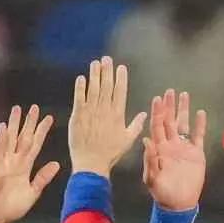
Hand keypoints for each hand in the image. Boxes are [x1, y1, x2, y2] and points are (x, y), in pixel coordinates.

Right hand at [0, 105, 62, 222]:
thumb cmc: (13, 207)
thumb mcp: (33, 192)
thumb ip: (42, 178)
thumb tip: (56, 164)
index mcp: (25, 167)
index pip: (35, 145)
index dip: (42, 132)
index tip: (49, 118)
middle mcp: (15, 162)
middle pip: (23, 138)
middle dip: (28, 122)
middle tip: (35, 107)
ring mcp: (5, 164)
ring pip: (10, 140)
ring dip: (13, 125)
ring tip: (16, 110)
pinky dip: (0, 140)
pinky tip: (2, 128)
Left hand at [67, 56, 146, 177]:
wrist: (91, 163)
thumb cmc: (110, 154)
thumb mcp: (128, 140)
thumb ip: (136, 125)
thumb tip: (145, 114)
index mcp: (118, 114)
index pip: (120, 91)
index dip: (121, 77)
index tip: (121, 67)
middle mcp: (105, 110)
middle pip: (107, 86)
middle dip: (107, 71)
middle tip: (106, 59)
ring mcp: (90, 112)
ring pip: (93, 89)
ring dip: (94, 75)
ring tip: (95, 63)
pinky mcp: (77, 116)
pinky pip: (79, 98)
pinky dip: (80, 87)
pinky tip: (81, 78)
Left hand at [142, 89, 207, 210]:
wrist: (179, 203)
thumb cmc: (162, 193)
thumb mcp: (152, 178)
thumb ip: (150, 160)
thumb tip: (146, 140)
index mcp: (158, 149)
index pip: (156, 127)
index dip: (157, 112)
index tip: (157, 98)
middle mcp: (170, 145)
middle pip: (169, 121)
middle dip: (169, 106)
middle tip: (169, 91)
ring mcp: (183, 148)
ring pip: (183, 124)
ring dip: (183, 110)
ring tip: (184, 94)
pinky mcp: (196, 153)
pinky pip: (198, 135)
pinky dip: (199, 124)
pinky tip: (200, 112)